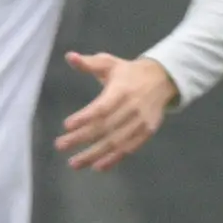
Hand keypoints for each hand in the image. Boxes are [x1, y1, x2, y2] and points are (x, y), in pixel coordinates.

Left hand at [58, 52, 177, 169]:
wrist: (163, 78)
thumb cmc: (128, 72)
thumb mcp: (110, 63)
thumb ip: (89, 63)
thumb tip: (69, 56)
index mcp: (122, 90)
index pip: (102, 107)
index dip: (85, 117)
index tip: (66, 126)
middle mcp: (132, 107)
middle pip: (105, 127)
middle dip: (81, 138)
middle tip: (59, 145)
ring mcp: (141, 122)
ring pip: (116, 141)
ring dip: (94, 154)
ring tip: (73, 163)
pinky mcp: (147, 131)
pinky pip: (130, 148)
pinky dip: (114, 159)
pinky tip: (97, 167)